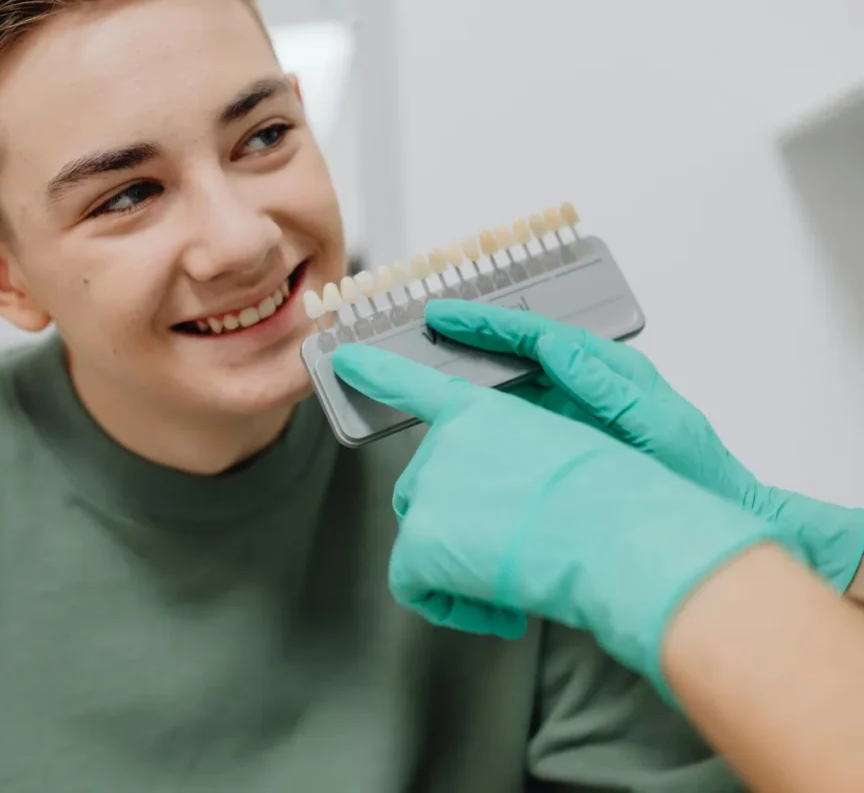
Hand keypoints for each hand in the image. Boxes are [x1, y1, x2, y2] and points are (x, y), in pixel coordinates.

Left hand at [331, 341, 779, 696]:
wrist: (618, 531)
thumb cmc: (614, 499)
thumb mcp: (563, 453)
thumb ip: (514, 459)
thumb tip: (494, 500)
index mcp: (482, 413)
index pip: (415, 385)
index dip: (376, 371)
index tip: (344, 356)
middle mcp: (446, 443)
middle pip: (423, 487)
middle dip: (454, 523)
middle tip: (505, 547)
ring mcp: (431, 487)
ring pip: (420, 535)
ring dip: (456, 562)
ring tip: (512, 576)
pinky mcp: (422, 539)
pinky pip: (413, 584)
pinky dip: (451, 604)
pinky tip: (496, 607)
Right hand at [425, 299, 863, 592]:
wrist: (714, 525)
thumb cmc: (697, 476)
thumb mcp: (657, 425)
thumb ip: (608, 386)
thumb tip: (558, 347)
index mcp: (606, 371)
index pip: (535, 336)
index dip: (487, 324)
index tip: (445, 316)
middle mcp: (584, 386)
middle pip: (514, 354)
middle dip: (468, 341)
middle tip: (423, 334)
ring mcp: (571, 418)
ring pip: (510, 388)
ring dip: (469, 378)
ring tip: (424, 372)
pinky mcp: (562, 447)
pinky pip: (515, 425)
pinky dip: (484, 419)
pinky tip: (457, 427)